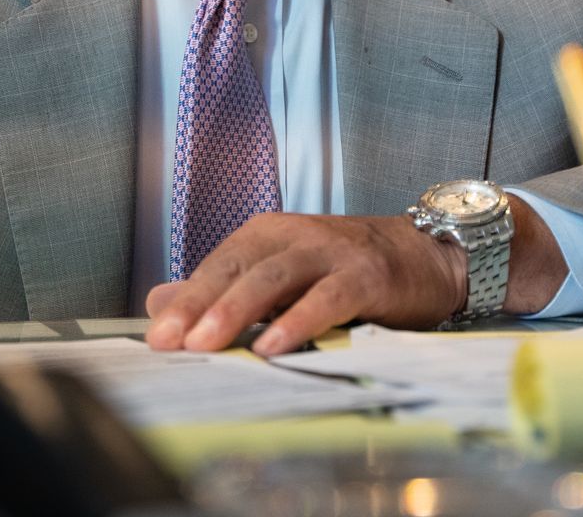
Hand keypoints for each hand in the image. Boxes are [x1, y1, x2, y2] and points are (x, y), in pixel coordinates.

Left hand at [143, 197, 565, 355]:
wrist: (427, 255)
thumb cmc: (348, 271)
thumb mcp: (282, 276)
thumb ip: (224, 289)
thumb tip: (159, 302)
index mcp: (267, 235)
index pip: (216, 266)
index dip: (184, 301)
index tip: (154, 338)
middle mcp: (293, 235)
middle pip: (237, 267)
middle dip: (199, 305)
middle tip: (170, 342)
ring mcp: (330, 252)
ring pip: (274, 277)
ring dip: (237, 311)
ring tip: (208, 344)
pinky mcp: (366, 275)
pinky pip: (326, 298)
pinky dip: (298, 320)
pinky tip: (274, 346)